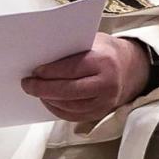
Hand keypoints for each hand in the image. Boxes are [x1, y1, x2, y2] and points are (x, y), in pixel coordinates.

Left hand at [21, 34, 150, 125]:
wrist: (130, 69)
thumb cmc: (105, 52)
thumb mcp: (93, 42)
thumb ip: (71, 49)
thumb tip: (41, 57)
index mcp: (104, 61)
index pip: (72, 69)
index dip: (50, 72)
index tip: (35, 71)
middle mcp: (107, 84)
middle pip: (69, 91)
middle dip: (44, 88)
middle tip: (28, 85)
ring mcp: (105, 102)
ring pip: (70, 106)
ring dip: (48, 99)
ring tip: (36, 91)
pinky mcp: (100, 113)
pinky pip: (74, 116)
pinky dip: (57, 109)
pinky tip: (48, 101)